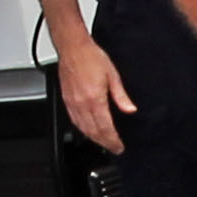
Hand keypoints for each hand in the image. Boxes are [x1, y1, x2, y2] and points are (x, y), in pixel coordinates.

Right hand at [54, 31, 134, 150]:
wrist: (72, 47)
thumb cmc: (91, 57)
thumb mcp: (113, 75)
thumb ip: (121, 96)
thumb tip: (130, 109)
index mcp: (95, 99)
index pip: (105, 128)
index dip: (113, 140)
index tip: (119, 146)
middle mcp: (82, 104)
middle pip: (94, 132)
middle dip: (105, 143)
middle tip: (114, 148)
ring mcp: (72, 103)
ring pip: (83, 129)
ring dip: (94, 139)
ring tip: (103, 143)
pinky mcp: (66, 100)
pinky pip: (74, 121)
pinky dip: (82, 130)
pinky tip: (88, 131)